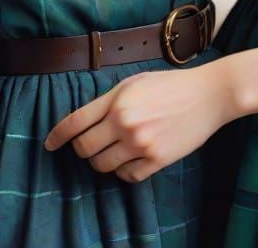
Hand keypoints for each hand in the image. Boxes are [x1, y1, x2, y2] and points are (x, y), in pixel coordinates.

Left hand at [44, 63, 237, 182]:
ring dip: (102, 160)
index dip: (58, 135)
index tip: (50, 144)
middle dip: (83, 149)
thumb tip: (85, 121)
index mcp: (117, 100)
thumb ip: (109, 100)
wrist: (207, 95)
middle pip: (84, 149)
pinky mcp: (156, 160)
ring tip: (113, 151)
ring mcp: (140, 143)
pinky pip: (126, 176)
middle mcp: (124, 122)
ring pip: (102, 165)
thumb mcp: (134, 82)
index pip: (75, 122)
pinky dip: (124, 171)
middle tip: (91, 145)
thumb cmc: (170, 85)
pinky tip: (131, 158)